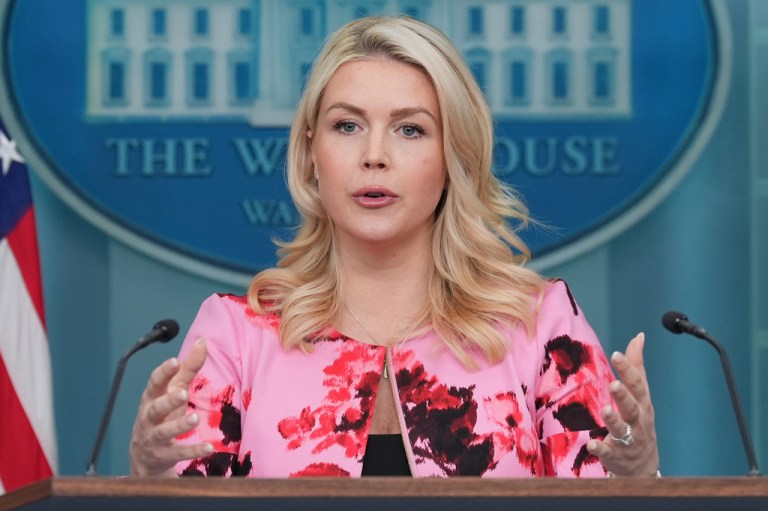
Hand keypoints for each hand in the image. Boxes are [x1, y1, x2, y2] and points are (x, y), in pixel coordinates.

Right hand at [129, 339, 212, 476]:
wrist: (145, 456)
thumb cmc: (163, 414)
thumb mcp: (174, 390)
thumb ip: (188, 368)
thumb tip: (203, 342)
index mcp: (152, 398)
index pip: (154, 383)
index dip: (163, 373)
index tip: (174, 361)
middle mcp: (149, 418)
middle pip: (155, 408)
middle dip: (167, 401)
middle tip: (182, 393)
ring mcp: (154, 438)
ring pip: (163, 432)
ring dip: (179, 426)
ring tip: (195, 419)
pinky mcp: (163, 456)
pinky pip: (177, 454)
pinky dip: (192, 451)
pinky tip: (208, 448)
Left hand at [587, 333, 659, 476]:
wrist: (643, 465)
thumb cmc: (640, 421)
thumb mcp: (641, 395)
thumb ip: (637, 366)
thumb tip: (639, 336)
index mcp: (642, 403)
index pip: (637, 384)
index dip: (627, 369)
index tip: (616, 355)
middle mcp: (637, 421)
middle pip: (632, 407)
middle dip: (624, 396)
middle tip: (614, 384)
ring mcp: (628, 440)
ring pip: (622, 429)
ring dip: (613, 420)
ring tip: (605, 409)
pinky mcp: (615, 455)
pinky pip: (608, 452)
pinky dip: (601, 448)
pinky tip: (591, 443)